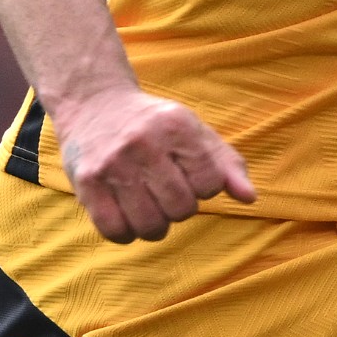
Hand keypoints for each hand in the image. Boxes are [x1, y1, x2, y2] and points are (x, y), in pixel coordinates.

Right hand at [52, 84, 254, 242]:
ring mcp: (113, 163)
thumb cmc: (154, 125)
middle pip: (180, 208)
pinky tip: (127, 217)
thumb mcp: (194, 132)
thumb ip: (226, 164)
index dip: (203, 189)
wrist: (94, 104)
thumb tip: (249, 198)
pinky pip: (114, 230)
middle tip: (166, 194)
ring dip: (154, 226)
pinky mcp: (87, 181)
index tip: (188, 177)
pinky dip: (126, 233)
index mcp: (177, 126)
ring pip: (149, 225)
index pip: (209, 184)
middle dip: (179, 209)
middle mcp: (144, 143)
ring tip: (149, 208)